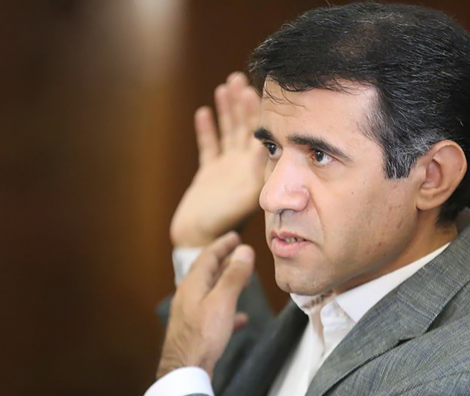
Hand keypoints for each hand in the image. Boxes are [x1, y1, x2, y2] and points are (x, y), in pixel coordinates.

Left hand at [157, 232, 254, 379]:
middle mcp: (188, 296)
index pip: (207, 256)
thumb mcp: (222, 301)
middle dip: (224, 262)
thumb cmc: (203, 335)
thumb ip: (233, 275)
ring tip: (243, 280)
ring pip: (210, 292)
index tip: (235, 236)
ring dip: (226, 284)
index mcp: (192, 284)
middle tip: (239, 254)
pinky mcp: (195, 330)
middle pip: (207, 272)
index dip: (222, 245)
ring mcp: (190, 313)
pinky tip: (240, 319)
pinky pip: (213, 314)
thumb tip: (244, 250)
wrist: (185, 370)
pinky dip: (228, 310)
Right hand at [170, 72, 266, 247]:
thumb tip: (270, 146)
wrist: (200, 242)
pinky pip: (209, 147)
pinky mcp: (209, 173)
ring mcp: (227, 169)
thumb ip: (257, 172)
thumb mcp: (247, 196)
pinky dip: (206, 130)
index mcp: (257, 170)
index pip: (263, 136)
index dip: (260, 113)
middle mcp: (245, 166)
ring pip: (228, 132)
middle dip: (243, 104)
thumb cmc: (223, 224)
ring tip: (226, 85)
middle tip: (241, 79)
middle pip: (246, 128)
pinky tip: (204, 112)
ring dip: (227, 110)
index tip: (259, 91)